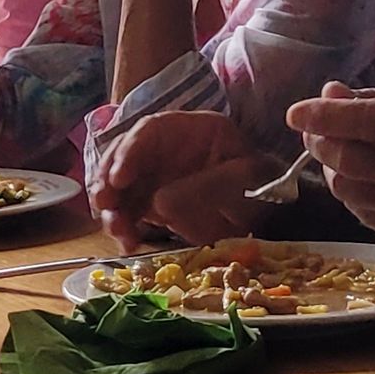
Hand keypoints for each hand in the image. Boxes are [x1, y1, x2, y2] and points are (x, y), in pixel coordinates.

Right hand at [92, 109, 278, 249]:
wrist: (270, 210)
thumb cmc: (262, 186)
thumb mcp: (246, 179)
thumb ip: (211, 185)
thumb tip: (159, 200)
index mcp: (192, 130)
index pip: (150, 130)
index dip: (129, 151)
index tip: (119, 178)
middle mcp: (167, 149)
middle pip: (125, 156)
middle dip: (109, 180)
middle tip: (105, 206)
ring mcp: (157, 174)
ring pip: (121, 187)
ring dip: (113, 209)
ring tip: (119, 232)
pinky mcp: (151, 202)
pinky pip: (129, 211)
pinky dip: (124, 227)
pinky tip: (127, 243)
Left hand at [287, 87, 374, 274]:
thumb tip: (329, 95)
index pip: (367, 123)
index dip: (323, 116)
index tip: (295, 111)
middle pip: (347, 157)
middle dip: (320, 139)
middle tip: (314, 126)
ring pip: (346, 187)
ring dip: (333, 165)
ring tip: (344, 148)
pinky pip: (359, 210)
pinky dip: (351, 189)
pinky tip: (365, 175)